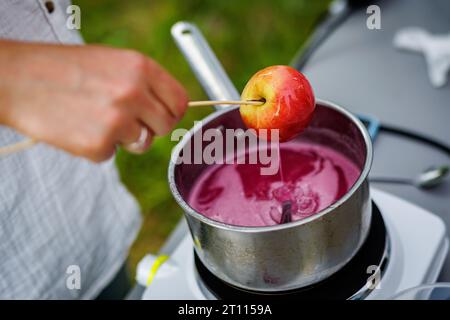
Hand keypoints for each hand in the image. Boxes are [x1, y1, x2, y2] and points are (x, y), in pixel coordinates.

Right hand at [0, 41, 187, 161]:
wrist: (16, 80)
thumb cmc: (62, 69)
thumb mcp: (111, 62)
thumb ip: (144, 83)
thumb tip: (170, 106)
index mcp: (141, 67)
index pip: (180, 101)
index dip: (171, 111)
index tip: (161, 115)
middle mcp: (134, 93)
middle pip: (166, 126)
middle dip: (149, 127)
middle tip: (125, 120)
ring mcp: (117, 120)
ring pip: (143, 143)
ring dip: (124, 138)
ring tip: (95, 119)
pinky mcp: (99, 145)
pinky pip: (112, 154)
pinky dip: (98, 147)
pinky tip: (79, 128)